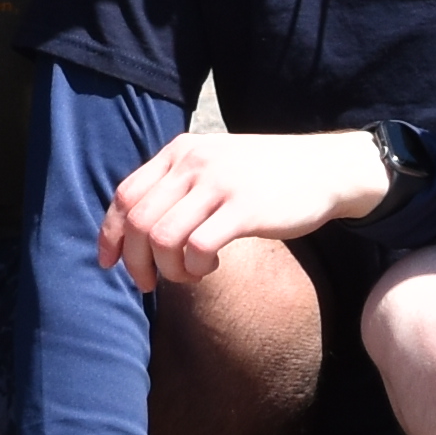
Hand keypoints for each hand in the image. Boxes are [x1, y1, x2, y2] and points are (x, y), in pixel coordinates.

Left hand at [95, 128, 389, 290]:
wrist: (325, 168)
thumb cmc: (265, 175)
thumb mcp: (214, 163)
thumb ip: (177, 184)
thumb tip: (136, 228)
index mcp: (180, 152)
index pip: (125, 195)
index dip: (111, 235)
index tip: (111, 263)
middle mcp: (193, 163)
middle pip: (139, 222)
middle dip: (135, 262)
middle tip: (148, 283)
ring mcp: (219, 185)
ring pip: (162, 237)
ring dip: (167, 269)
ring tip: (188, 274)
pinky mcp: (244, 209)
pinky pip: (197, 247)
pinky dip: (194, 267)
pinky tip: (210, 267)